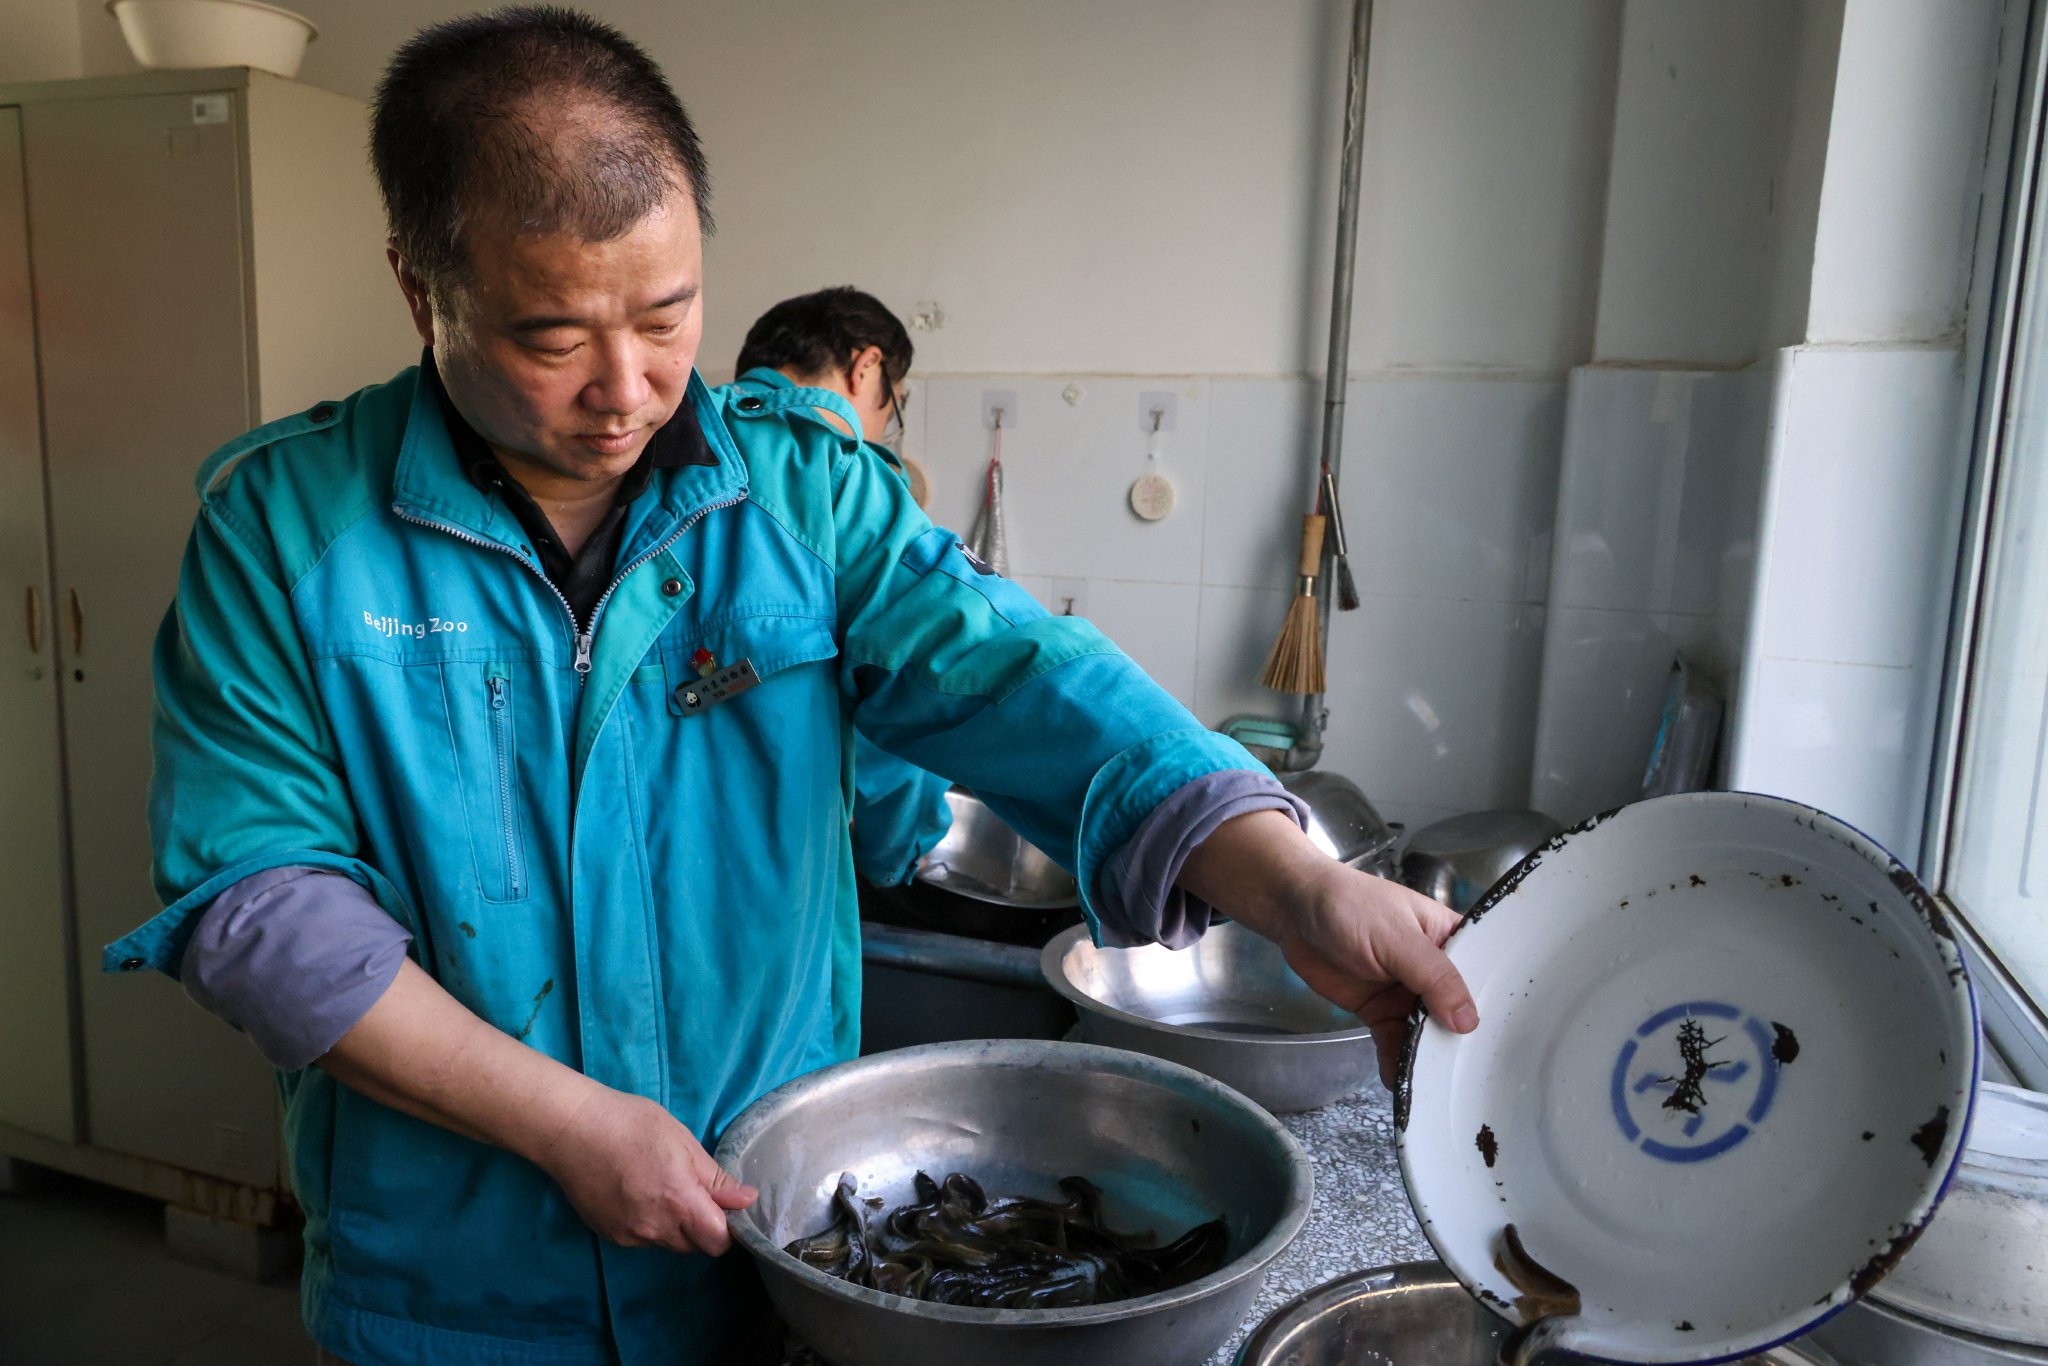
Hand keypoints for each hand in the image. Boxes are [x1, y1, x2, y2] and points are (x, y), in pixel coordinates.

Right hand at [533, 1085, 757, 1253]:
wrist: (572, 1129)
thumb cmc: (631, 1124)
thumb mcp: (683, 1141)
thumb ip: (715, 1178)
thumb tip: (746, 1200)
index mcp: (679, 1201)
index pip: (718, 1241)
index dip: (728, 1227)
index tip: (724, 1206)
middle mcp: (655, 1227)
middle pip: (694, 1246)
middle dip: (702, 1226)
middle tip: (691, 1191)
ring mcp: (629, 1235)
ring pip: (668, 1243)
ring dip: (675, 1226)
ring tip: (660, 1187)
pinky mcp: (610, 1234)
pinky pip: (643, 1239)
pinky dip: (650, 1224)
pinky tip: (637, 1194)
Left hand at [1177, 809, 1477, 1084]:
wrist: (1294, 911)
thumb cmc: (1350, 905)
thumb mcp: (1396, 937)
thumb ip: (1433, 976)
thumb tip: (1467, 1020)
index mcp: (1451, 939)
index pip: (1485, 976)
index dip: (1496, 1009)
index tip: (1505, 1045)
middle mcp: (1436, 970)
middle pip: (1459, 1012)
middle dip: (1461, 1042)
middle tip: (1469, 1078)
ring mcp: (1407, 992)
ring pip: (1428, 1032)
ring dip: (1428, 1057)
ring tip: (1435, 1086)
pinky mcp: (1380, 1009)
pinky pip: (1395, 1041)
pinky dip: (1397, 1060)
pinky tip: (1400, 1080)